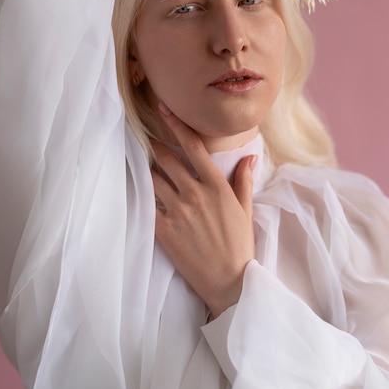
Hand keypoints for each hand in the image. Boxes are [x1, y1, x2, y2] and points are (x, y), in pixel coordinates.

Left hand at [151, 105, 255, 318]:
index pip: (194, 147)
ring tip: (145, 168)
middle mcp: (195, 194)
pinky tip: (140, 192)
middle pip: (167, 159)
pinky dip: (142, 196)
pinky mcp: (164, 230)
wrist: (229, 280)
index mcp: (216, 186)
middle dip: (155, 146)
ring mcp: (178, 211)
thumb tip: (249, 156)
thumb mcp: (245, 210)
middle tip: (147, 140)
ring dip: (148, 170)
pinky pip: (146, 205)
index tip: (163, 108)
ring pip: (153, 179)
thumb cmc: (239, 245)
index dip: (176, 124)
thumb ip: (244, 181)